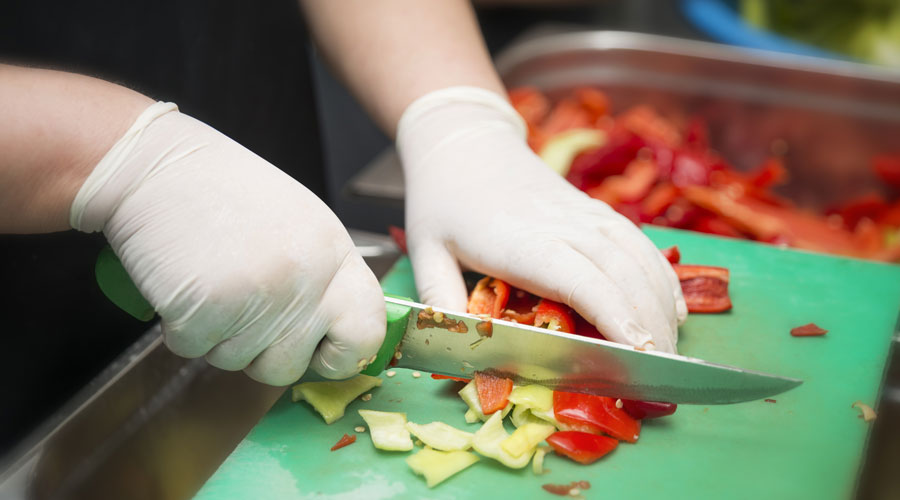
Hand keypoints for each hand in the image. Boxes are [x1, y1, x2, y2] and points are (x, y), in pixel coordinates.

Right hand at [70, 103, 384, 384]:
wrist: (153, 166)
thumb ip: (322, 278)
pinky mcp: (207, 309)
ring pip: (238, 363)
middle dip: (261, 355)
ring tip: (211, 281)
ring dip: (217, 337)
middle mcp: (305, 278)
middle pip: (291, 366)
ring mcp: (259, 296)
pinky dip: (181, 328)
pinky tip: (183, 283)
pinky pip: (193, 350)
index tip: (320, 352)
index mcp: (333, 254)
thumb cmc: (221, 193)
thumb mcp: (298, 225)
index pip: (367, 331)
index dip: (344, 355)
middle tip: (241, 312)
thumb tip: (333, 334)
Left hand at [397, 88, 686, 352]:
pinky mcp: (594, 209)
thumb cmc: (443, 201)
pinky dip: (661, 276)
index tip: (640, 352)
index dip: (616, 316)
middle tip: (661, 374)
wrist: (465, 140)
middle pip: (622, 275)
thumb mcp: (426, 251)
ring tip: (672, 350)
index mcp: (522, 242)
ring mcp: (584, 214)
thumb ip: (439, 300)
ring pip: (639, 257)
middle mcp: (563, 225)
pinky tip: (672, 308)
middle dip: (649, 326)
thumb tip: (451, 345)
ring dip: (662, 304)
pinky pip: (639, 242)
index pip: (582, 281)